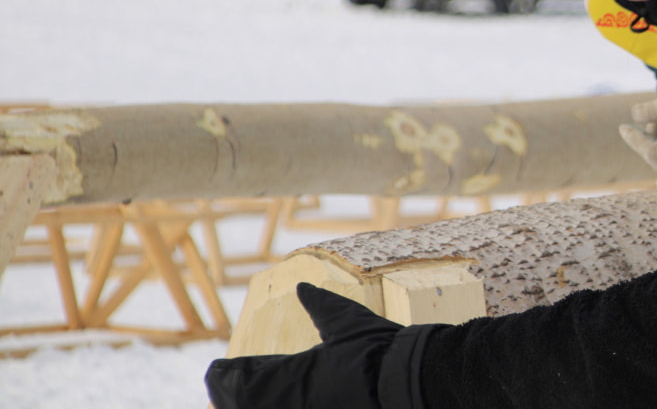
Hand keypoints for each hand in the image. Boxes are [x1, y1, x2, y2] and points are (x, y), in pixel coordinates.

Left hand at [205, 283, 401, 408]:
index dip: (224, 375)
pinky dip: (285, 406)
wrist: (410, 381)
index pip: (238, 381)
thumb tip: (303, 288)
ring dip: (250, 405)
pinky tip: (289, 401)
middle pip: (241, 406)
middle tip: (222, 389)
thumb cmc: (377, 348)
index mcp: (286, 378)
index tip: (218, 370)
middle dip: (229, 397)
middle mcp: (288, 406)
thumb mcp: (346, 320)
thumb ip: (320, 305)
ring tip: (244, 399)